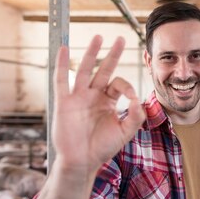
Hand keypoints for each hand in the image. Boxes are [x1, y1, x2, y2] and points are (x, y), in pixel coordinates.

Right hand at [52, 36, 145, 172]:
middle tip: (120, 38)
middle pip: (103, 69)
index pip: (118, 84)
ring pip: (84, 70)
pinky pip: (61, 80)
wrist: (81, 162)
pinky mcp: (64, 102)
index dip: (127, 86)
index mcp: (107, 101)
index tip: (131, 97)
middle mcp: (93, 96)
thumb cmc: (101, 148)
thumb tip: (138, 99)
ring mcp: (78, 97)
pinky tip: (63, 48)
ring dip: (91, 53)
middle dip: (112, 54)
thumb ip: (136, 116)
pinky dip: (61, 64)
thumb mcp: (125, 132)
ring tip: (98, 37)